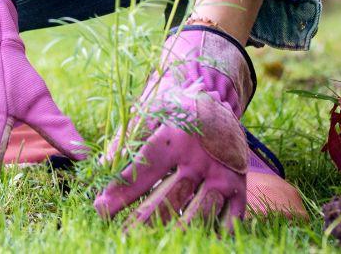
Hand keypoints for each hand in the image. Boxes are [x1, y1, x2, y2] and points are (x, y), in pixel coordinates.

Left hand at [94, 25, 254, 227]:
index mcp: (177, 136)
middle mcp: (201, 157)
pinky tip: (193, 244)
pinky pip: (230, 219)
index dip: (123, 189)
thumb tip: (102, 166)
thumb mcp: (152, 113)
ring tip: (152, 245)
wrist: (221, 100)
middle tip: (121, 235)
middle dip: (144, 220)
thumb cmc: (176, 110)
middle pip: (172, 196)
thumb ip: (127, 139)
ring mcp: (222, 175)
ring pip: (200, 212)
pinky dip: (215, 233)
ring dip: (177, 231)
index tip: (101, 208)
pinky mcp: (239, 188)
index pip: (146, 167)